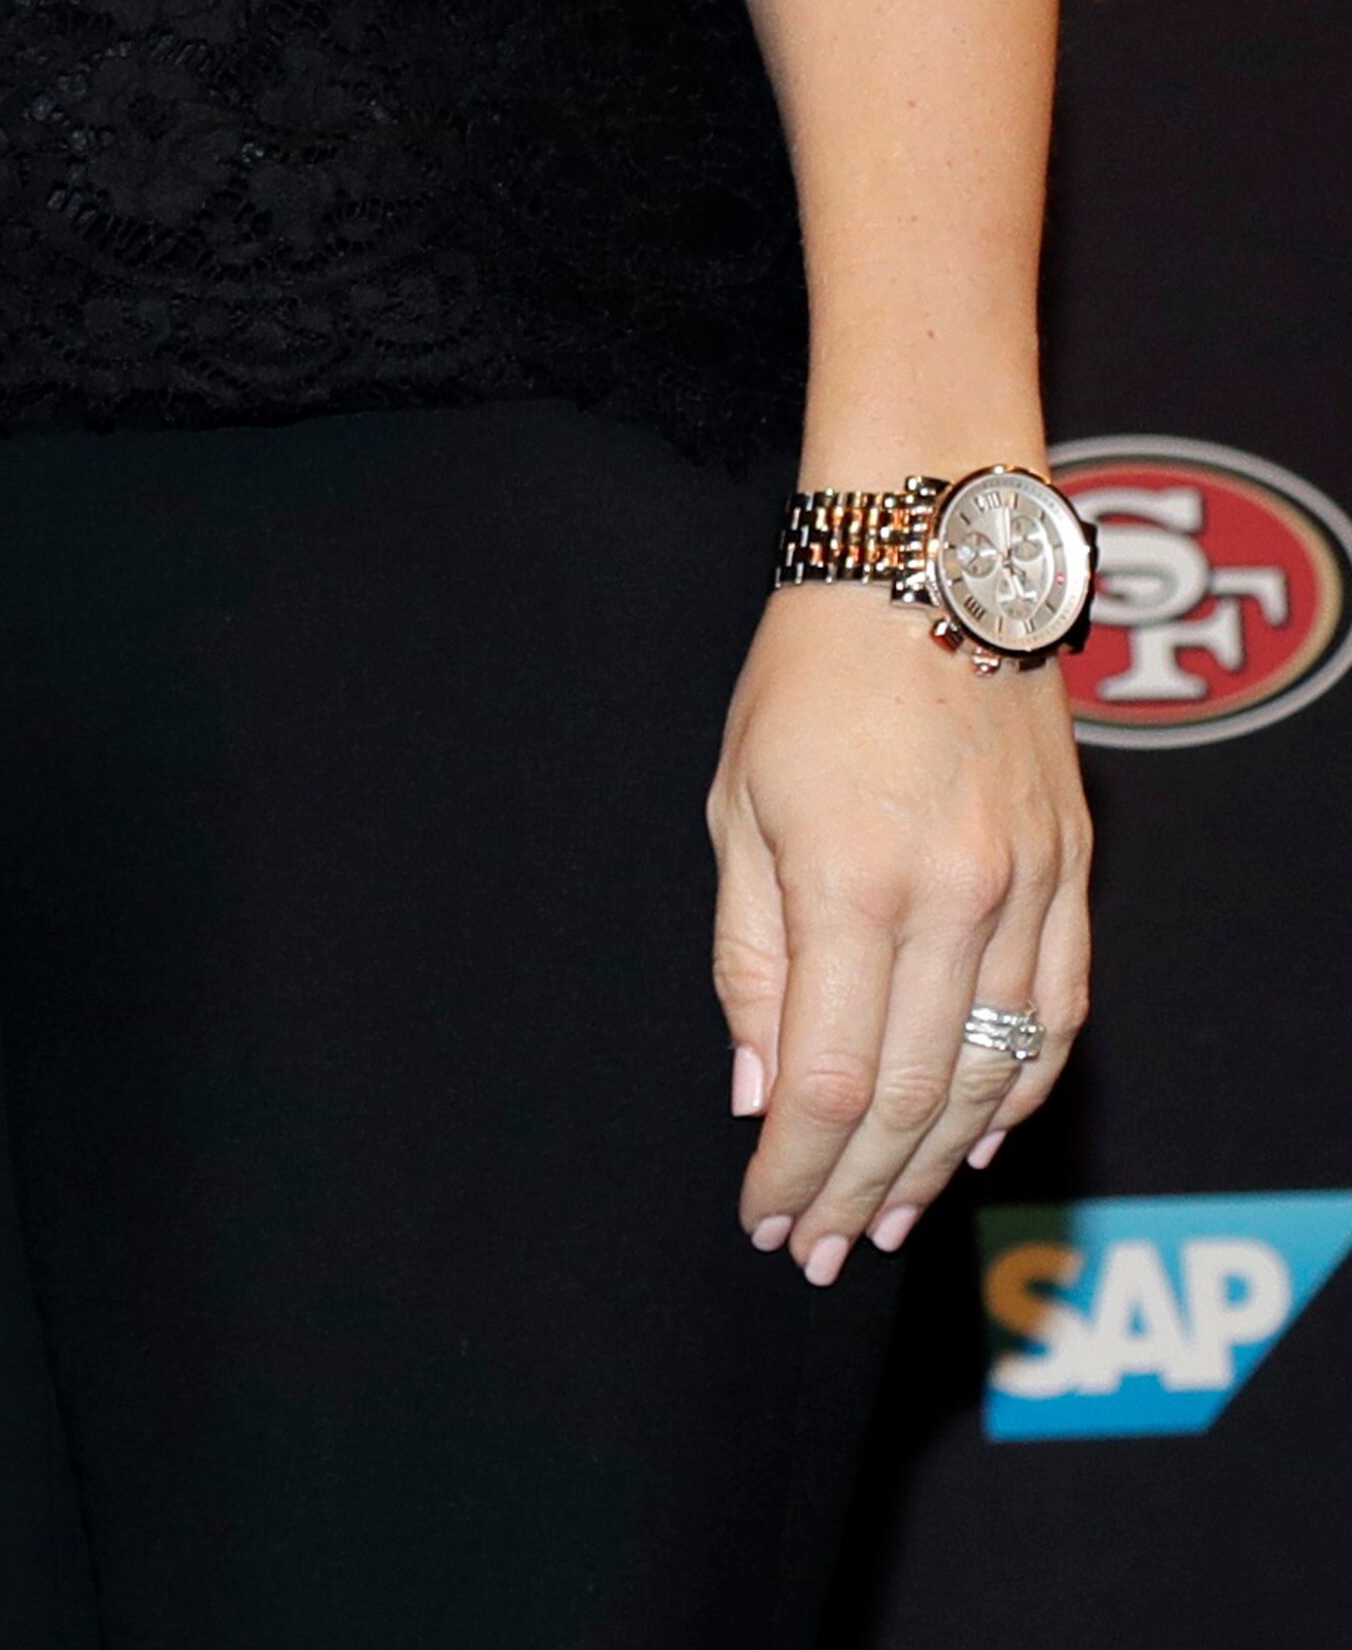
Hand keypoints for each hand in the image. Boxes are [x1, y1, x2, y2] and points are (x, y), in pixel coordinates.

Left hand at [710, 580, 1090, 1283]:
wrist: (931, 560)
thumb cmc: (808, 668)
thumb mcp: (736, 801)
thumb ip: (747, 954)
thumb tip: (755, 1092)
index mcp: (850, 881)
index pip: (823, 1080)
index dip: (793, 1170)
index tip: (764, 1220)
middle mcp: (953, 899)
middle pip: (909, 1098)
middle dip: (857, 1190)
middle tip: (819, 1250)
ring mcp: (1027, 890)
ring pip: (992, 1075)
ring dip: (937, 1165)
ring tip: (888, 1219)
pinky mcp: (1073, 874)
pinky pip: (1056, 1014)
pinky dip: (1019, 1090)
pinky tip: (979, 1135)